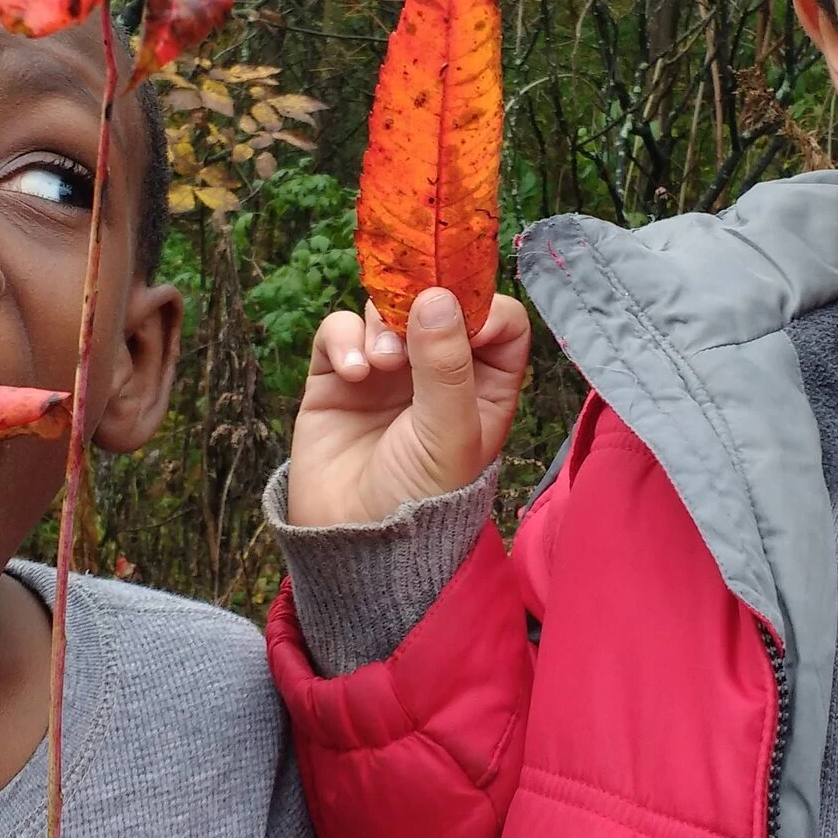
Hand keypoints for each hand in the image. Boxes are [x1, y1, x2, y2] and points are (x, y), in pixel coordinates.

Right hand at [286, 287, 532, 526]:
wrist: (352, 540)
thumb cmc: (419, 497)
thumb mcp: (449, 434)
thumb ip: (447, 366)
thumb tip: (436, 297)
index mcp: (483, 384)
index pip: (499, 321)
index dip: (485, 308)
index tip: (465, 319)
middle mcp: (436, 369)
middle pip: (437, 301)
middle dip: (422, 302)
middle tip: (412, 318)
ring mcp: (386, 368)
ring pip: (385, 308)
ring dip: (381, 323)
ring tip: (380, 364)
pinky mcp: (338, 373)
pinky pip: (338, 328)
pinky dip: (343, 340)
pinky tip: (353, 373)